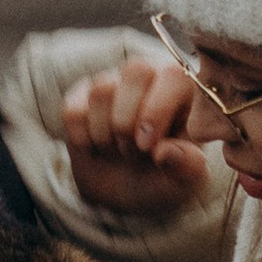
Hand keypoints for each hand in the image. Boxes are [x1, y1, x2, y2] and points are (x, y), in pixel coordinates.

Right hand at [62, 59, 213, 217]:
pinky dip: (84, 139)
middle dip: (129, 121)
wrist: (129, 191)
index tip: (149, 147)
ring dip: (107, 134)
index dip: (157, 110)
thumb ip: (187, 166)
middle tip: (135, 152)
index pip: (172, 74)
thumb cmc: (165, 175)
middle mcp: (149, 75)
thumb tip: (166, 152)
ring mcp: (112, 82)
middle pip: (135, 70)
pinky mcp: (79, 96)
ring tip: (120, 151)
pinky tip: (98, 148)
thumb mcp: (186, 179)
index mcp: (183, 88)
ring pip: (101, 90)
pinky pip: (73, 111)